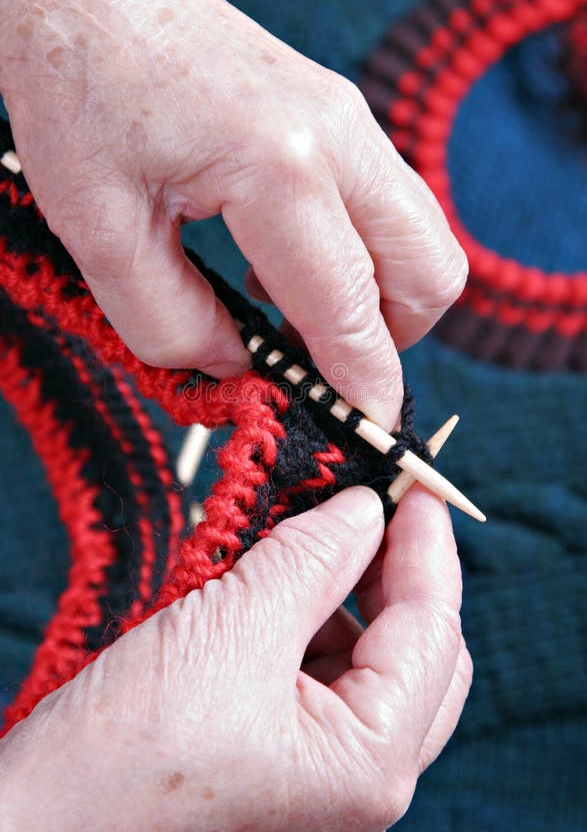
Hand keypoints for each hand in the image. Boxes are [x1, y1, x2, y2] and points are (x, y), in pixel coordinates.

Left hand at [0, 0, 466, 428]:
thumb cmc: (80, 98)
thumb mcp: (101, 233)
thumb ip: (171, 325)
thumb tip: (240, 366)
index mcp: (278, 169)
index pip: (352, 309)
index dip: (365, 386)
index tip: (364, 432)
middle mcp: (338, 139)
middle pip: (429, 274)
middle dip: (389, 342)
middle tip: (314, 364)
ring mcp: (349, 118)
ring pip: (420, 238)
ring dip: (375, 298)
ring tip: (282, 306)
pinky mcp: (339, 113)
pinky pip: (386, 205)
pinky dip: (358, 255)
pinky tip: (279, 257)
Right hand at [0, 486, 471, 829]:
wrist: (39, 819)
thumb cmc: (128, 750)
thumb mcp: (233, 630)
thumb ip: (312, 560)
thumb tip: (366, 508)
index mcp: (370, 762)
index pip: (433, 632)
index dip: (429, 549)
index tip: (415, 483)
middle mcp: (362, 775)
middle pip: (421, 653)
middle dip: (399, 574)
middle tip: (370, 505)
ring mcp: (322, 767)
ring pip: (373, 658)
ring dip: (349, 590)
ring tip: (309, 536)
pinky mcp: (282, 749)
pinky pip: (325, 669)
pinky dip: (313, 615)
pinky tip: (279, 580)